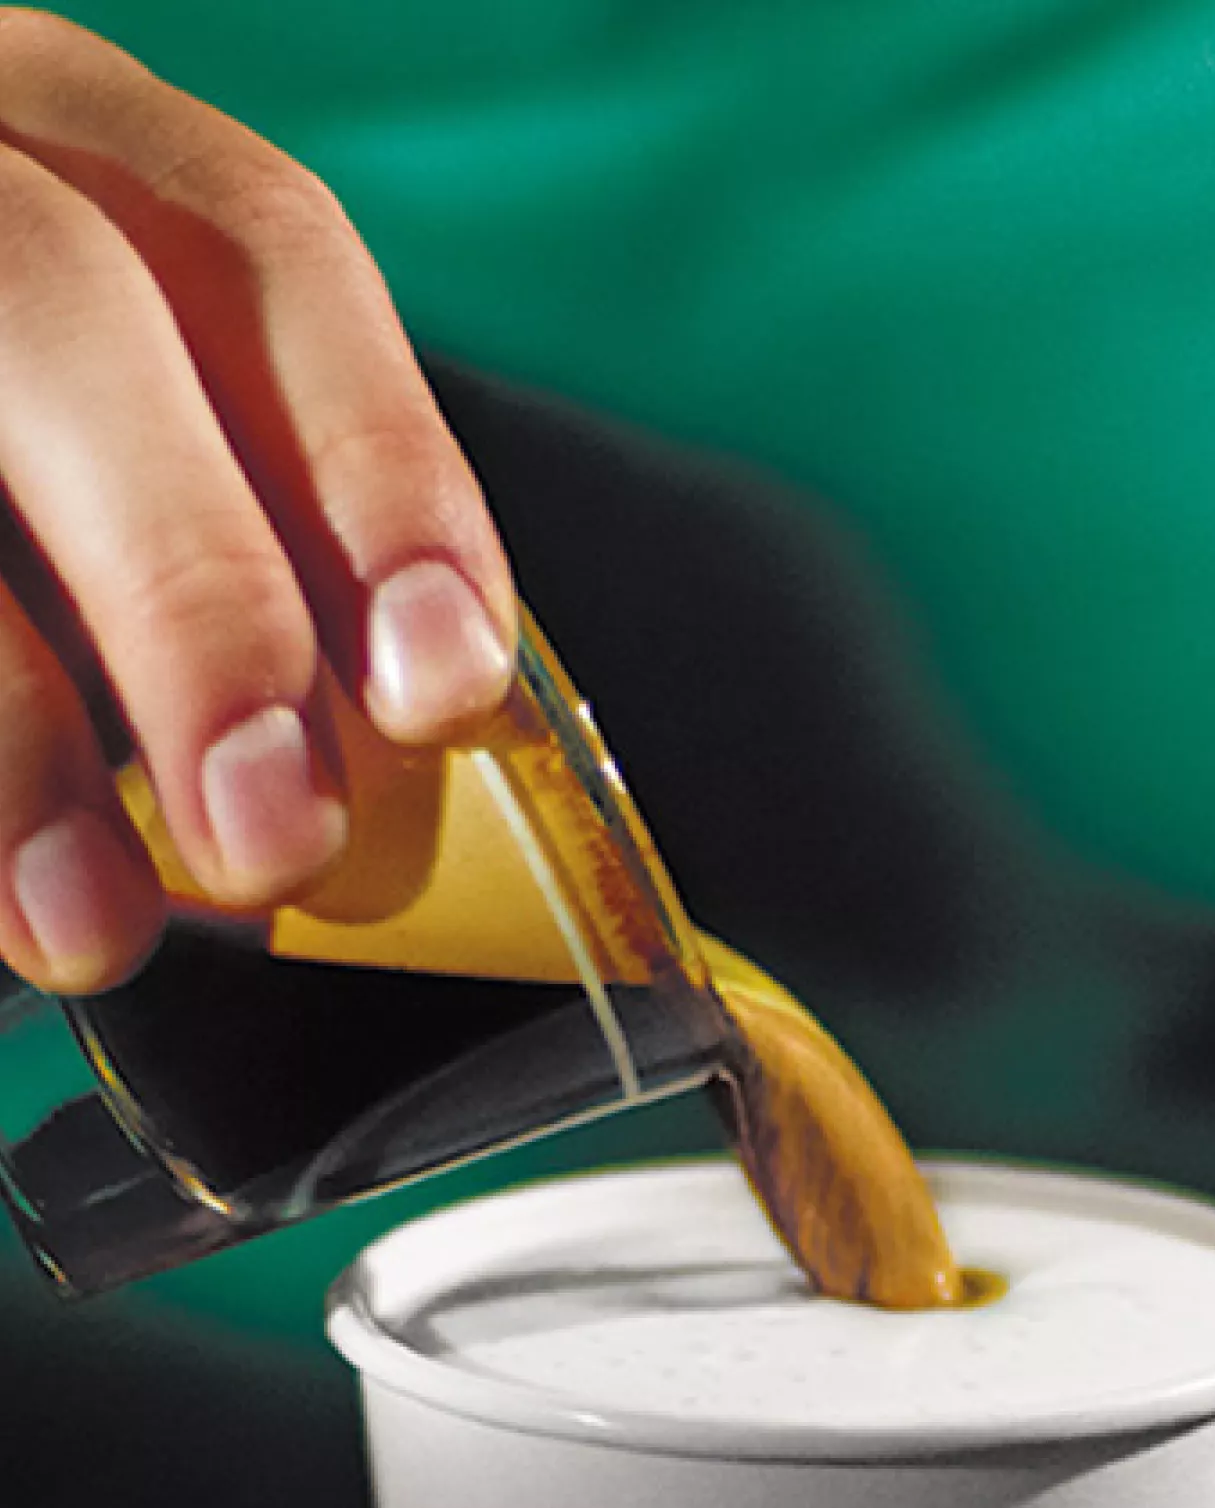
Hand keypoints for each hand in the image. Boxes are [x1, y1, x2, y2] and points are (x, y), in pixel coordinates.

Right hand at [0, 12, 513, 992]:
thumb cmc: (29, 479)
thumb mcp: (121, 446)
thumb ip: (244, 547)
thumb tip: (381, 756)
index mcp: (70, 145)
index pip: (257, 246)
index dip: (376, 468)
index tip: (442, 684)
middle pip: (64, 315)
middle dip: (194, 594)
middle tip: (275, 836)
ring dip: (13, 729)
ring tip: (94, 925)